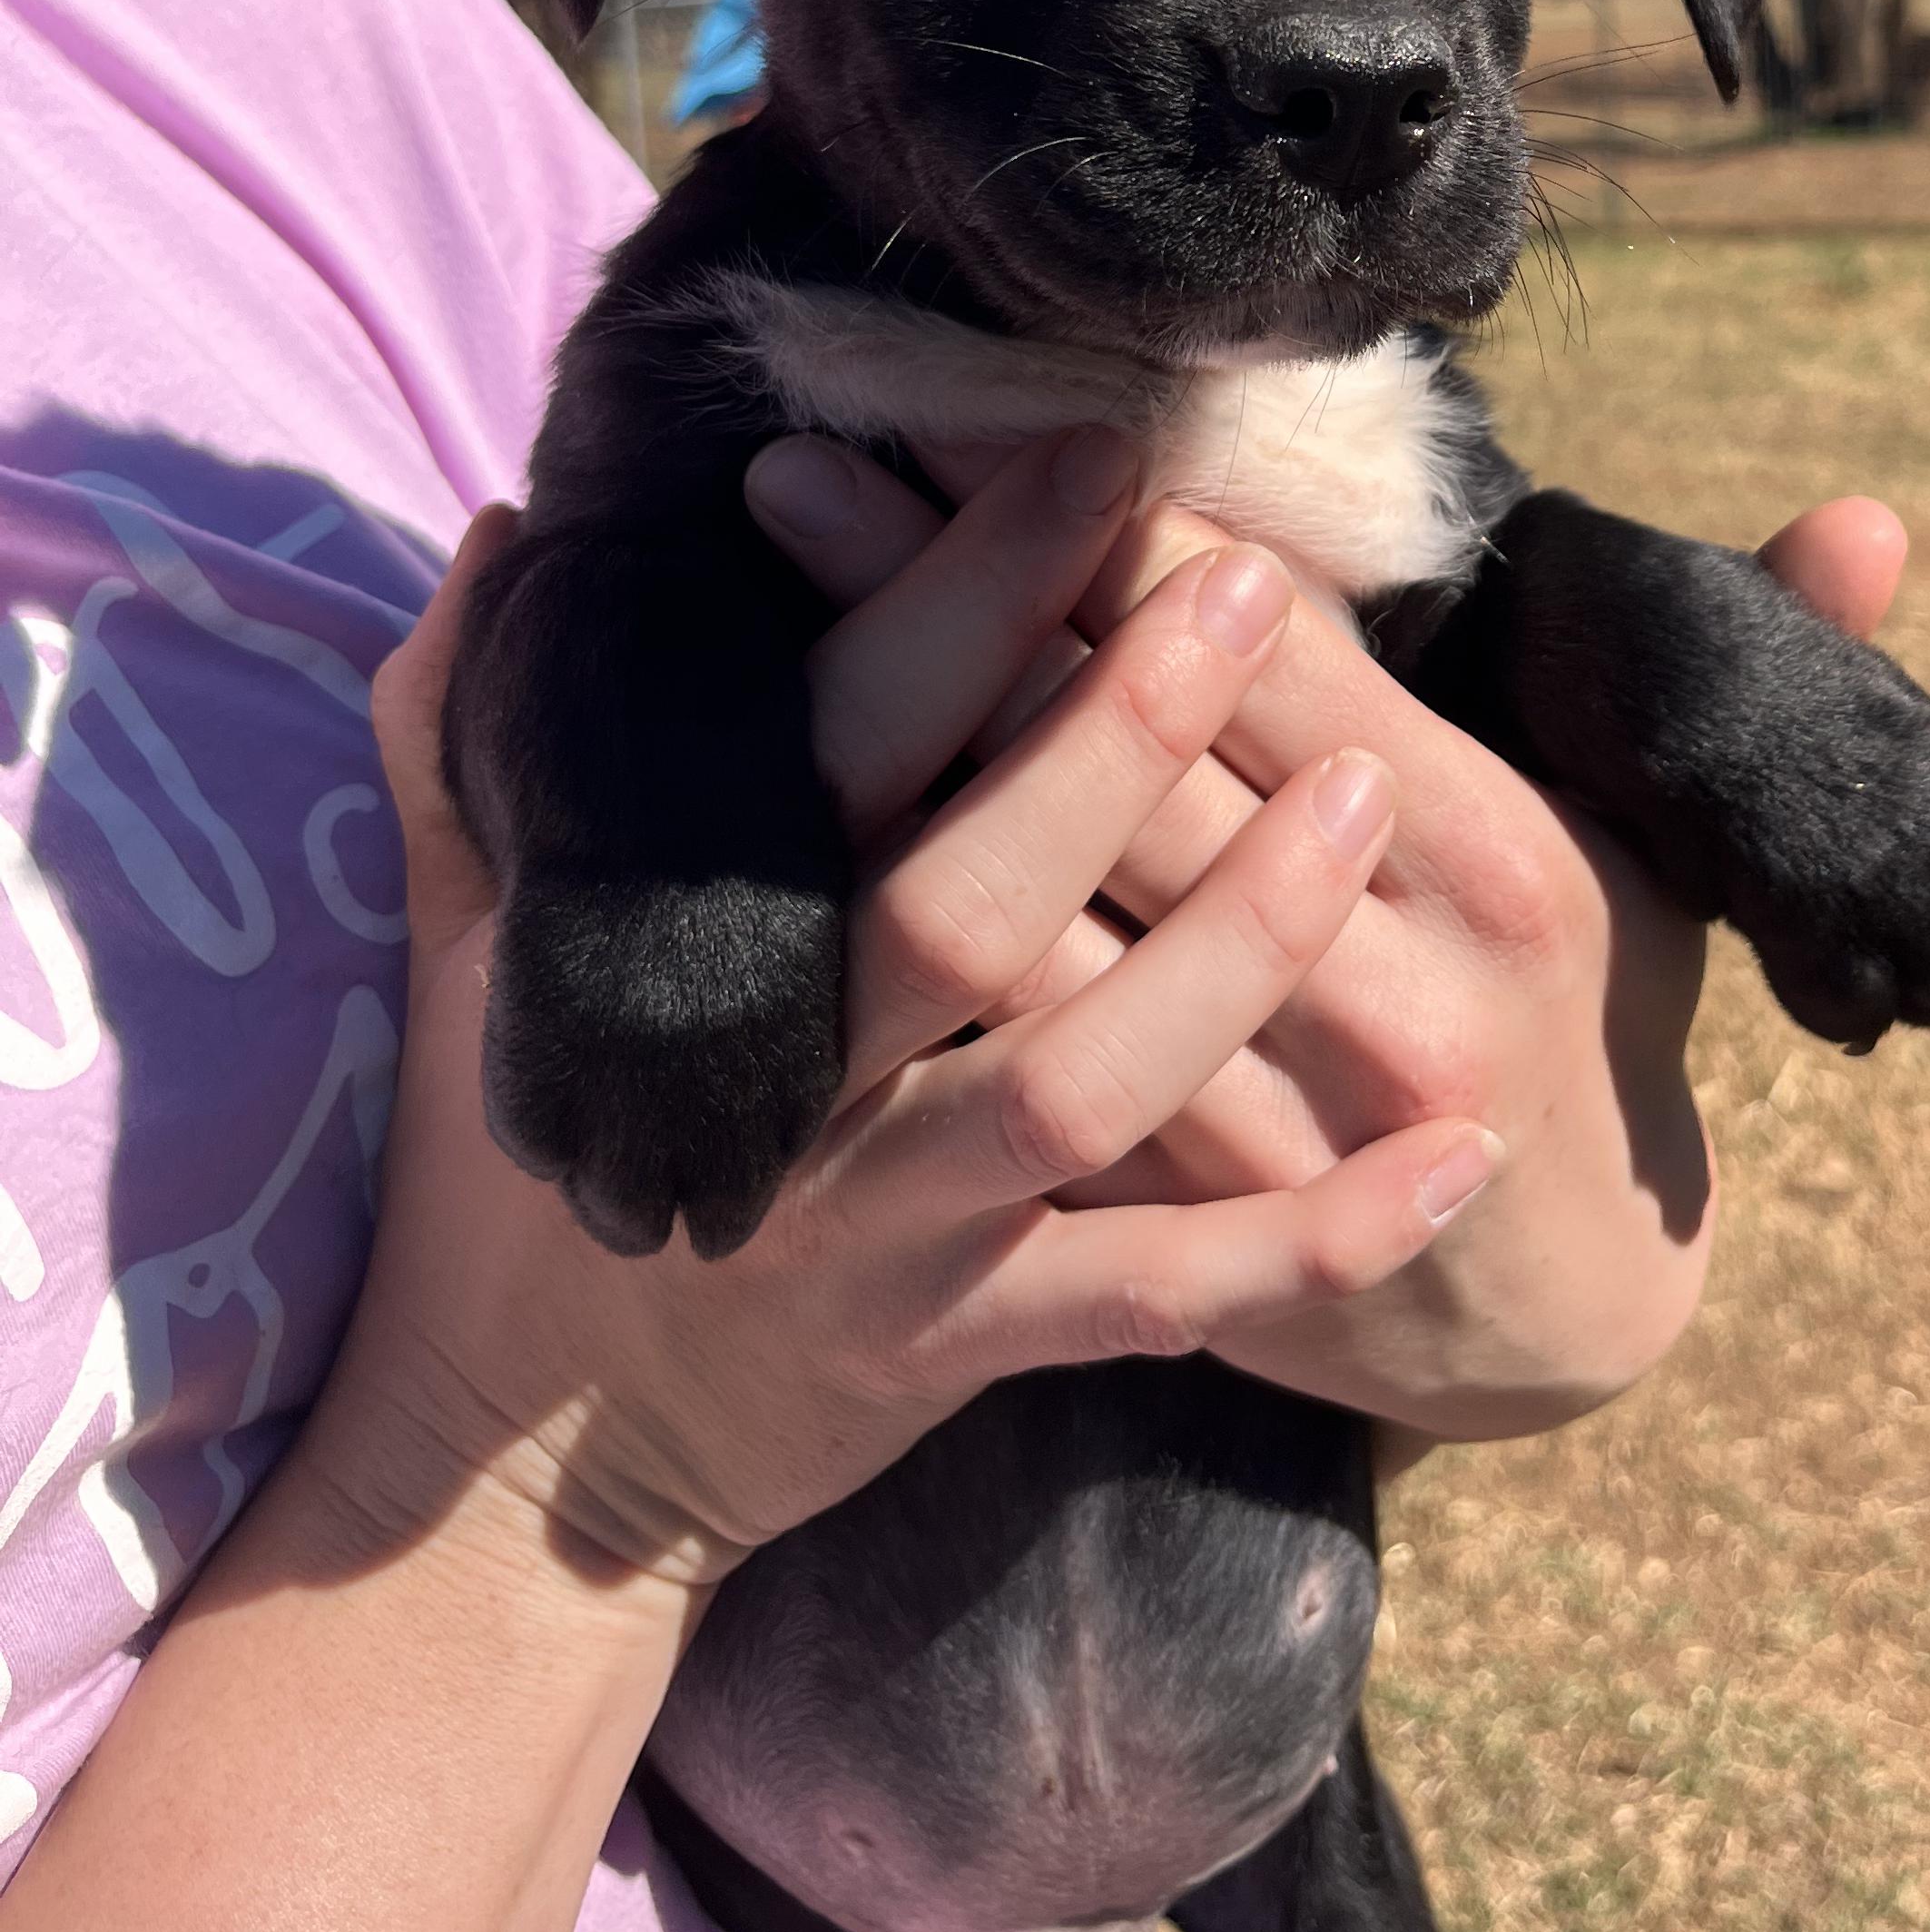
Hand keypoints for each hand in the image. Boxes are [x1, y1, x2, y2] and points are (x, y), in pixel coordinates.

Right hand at [312, 447, 1498, 1588]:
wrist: (516, 1477)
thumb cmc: (514, 1164)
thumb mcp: (469, 945)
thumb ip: (473, 737)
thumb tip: (500, 536)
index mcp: (687, 945)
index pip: (832, 736)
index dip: (954, 588)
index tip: (1088, 454)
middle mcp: (785, 1084)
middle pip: (965, 897)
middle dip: (1113, 732)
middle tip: (1256, 581)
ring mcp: (881, 1227)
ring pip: (1076, 1088)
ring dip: (1235, 945)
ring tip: (1369, 794)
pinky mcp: (963, 1350)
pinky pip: (1159, 1296)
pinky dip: (1316, 1239)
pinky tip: (1459, 1160)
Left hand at [747, 442, 1911, 1444]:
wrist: (1567, 1320)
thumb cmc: (1594, 1018)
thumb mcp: (1675, 846)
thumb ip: (1756, 665)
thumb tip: (1873, 516)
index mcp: (1505, 860)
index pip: (1289, 661)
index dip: (1129, 529)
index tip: (988, 406)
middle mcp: (1394, 981)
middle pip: (1146, 761)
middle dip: (964, 602)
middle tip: (801, 461)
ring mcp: (1280, 1115)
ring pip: (1062, 918)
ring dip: (900, 765)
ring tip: (751, 631)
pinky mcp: (1188, 1224)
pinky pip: (1025, 1072)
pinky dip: (912, 978)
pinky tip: (777, 881)